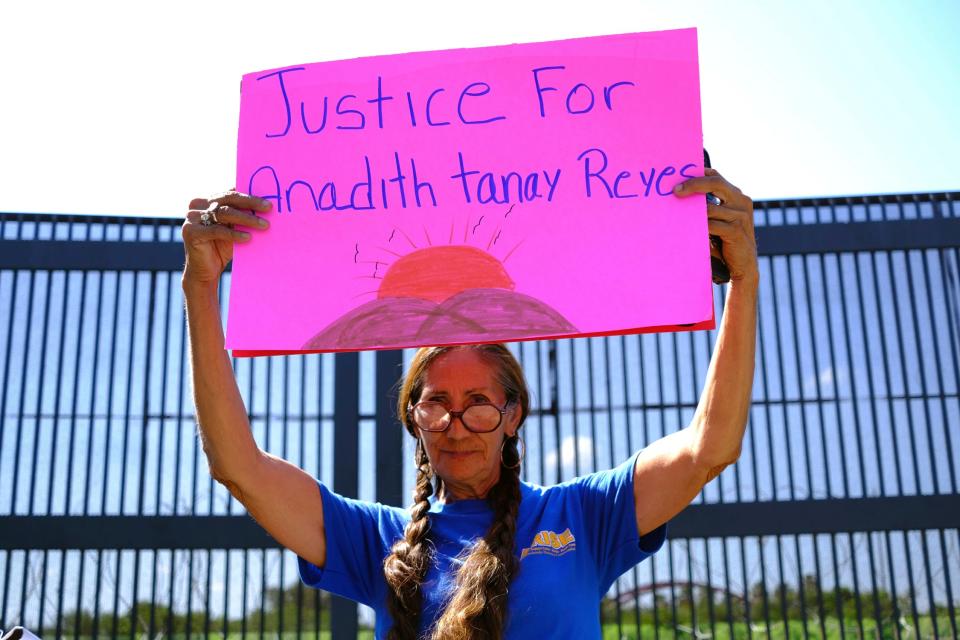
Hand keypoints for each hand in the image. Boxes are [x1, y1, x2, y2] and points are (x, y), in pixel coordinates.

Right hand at [181, 190, 271, 288]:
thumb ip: (242, 216)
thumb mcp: (234, 229)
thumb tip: (265, 206)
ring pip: (225, 213)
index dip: (250, 196)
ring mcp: (192, 217)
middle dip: (251, 203)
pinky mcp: (191, 231)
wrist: (205, 272)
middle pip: (228, 199)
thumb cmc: (221, 249)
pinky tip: (248, 237)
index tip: (268, 201)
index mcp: (208, 200)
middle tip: (268, 208)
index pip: (231, 193)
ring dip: (247, 219)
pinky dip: (234, 234)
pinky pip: (218, 230)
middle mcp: (198, 205)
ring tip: (264, 225)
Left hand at [673, 168, 757, 283]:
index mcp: (737, 196)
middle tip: (675, 190)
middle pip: (715, 183)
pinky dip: (700, 227)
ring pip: (710, 208)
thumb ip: (708, 208)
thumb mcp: (719, 221)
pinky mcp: (736, 230)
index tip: (680, 178)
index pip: (716, 177)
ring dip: (693, 213)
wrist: (743, 266)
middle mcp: (741, 202)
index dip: (699, 174)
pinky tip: (690, 231)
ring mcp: (741, 216)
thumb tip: (681, 197)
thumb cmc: (726, 242)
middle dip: (693, 184)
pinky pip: (712, 225)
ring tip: (679, 216)